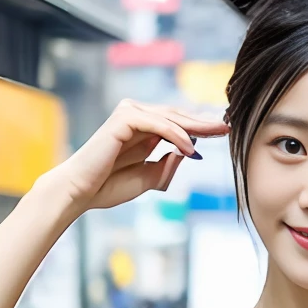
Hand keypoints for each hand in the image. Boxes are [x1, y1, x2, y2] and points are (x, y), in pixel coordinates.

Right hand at [53, 100, 228, 213]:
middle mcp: (136, 116)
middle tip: (226, 127)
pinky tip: (190, 148)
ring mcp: (129, 115)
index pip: (176, 123)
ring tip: (216, 134)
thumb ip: (167, 165)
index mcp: (142, 129)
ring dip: (194, 127)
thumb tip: (188, 151)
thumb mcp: (148, 178)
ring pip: (170, 117)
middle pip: (177, 116)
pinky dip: (176, 135)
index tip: (222, 132)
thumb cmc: (109, 187)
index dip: (200, 127)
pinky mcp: (123, 119)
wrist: (81, 192)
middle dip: (203, 122)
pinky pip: (158, 124)